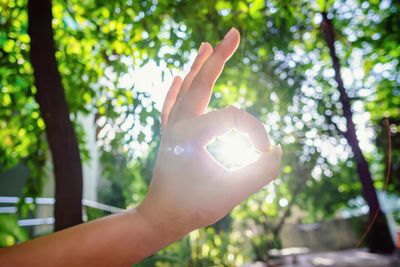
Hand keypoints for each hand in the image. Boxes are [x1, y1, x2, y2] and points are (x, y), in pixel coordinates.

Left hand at [138, 28, 281, 238]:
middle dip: (220, 56)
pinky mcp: (168, 135)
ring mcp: (171, 128)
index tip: (264, 155)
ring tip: (206, 45)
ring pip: (186, 88)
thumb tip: (275, 149)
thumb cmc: (194, 208)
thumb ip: (261, 172)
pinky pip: (170, 106)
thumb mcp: (233, 193)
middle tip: (233, 33)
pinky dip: (174, 90)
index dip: (256, 133)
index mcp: (194, 134)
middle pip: (202, 81)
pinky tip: (176, 77)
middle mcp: (179, 124)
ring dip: (198, 66)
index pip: (236, 118)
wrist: (159, 218)